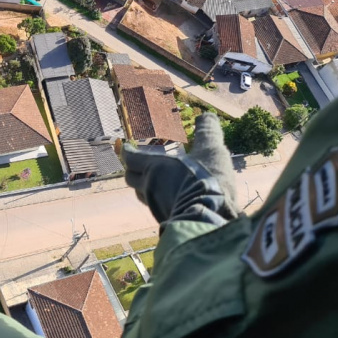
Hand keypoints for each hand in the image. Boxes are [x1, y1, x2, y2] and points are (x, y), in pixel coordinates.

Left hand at [123, 113, 237, 227]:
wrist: (211, 217)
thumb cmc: (206, 179)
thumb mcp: (211, 150)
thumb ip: (207, 132)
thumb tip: (207, 115)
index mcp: (153, 168)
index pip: (131, 158)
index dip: (128, 152)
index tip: (126, 148)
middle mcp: (149, 188)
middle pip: (131, 179)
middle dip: (134, 172)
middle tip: (139, 167)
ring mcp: (156, 207)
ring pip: (144, 197)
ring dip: (147, 189)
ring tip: (157, 184)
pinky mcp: (167, 222)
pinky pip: (159, 210)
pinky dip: (162, 202)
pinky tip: (174, 201)